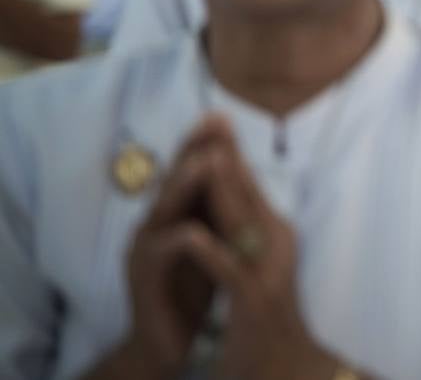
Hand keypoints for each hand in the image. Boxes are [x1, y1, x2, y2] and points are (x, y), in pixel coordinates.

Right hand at [119, 122, 227, 377]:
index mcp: (175, 213)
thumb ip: (221, 207)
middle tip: (210, 124)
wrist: (171, 340)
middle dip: (192, 151)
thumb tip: (242, 167)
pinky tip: (193, 231)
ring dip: (183, 187)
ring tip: (204, 163)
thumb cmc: (196, 283)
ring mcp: (145, 249)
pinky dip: (178, 241)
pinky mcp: (143, 278)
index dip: (204, 145)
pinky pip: (160, 254)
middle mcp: (155, 223)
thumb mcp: (215, 238)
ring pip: (164, 211)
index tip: (222, 116)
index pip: (188, 171)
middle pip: (173, 180)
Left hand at [168, 117, 339, 379]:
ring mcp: (267, 272)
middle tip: (214, 125)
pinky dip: (210, 251)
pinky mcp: (253, 300)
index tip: (217, 122)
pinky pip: (230, 270)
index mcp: (275, 235)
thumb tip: (232, 193)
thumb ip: (247, 228)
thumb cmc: (263, 315)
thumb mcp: (257, 263)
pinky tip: (192, 236)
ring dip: (225, 191)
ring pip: (243, 224)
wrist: (280, 362)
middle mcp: (276, 246)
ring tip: (208, 161)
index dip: (233, 153)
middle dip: (229, 159)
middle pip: (250, 195)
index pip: (252, 186)